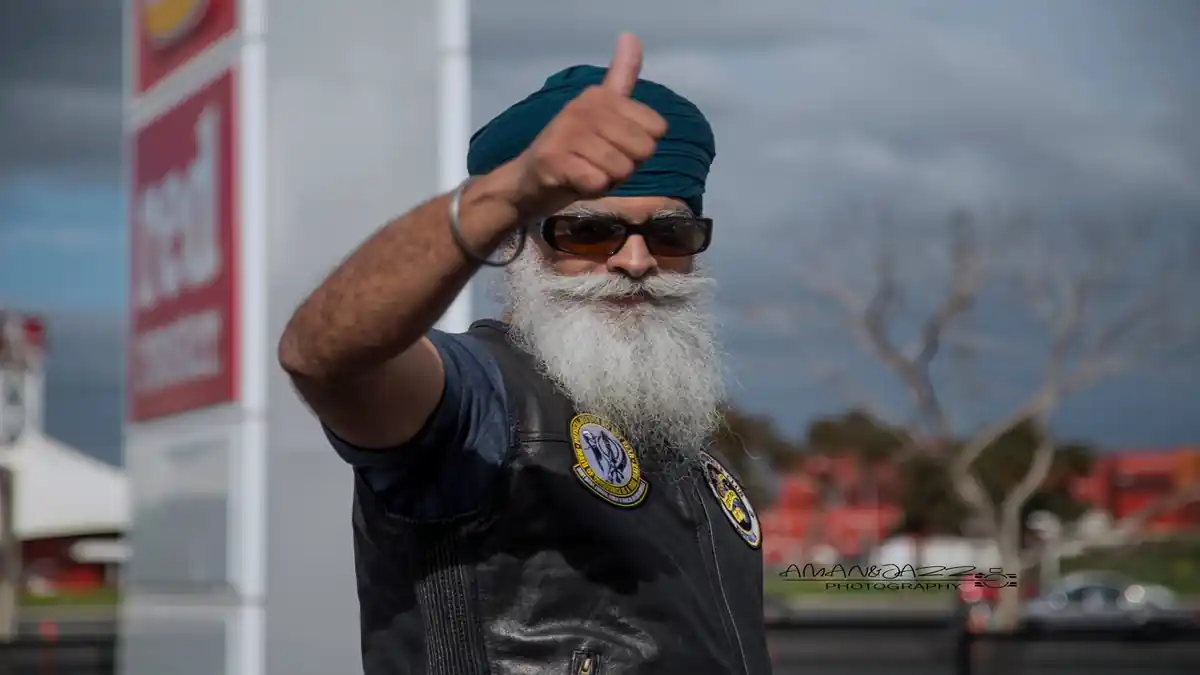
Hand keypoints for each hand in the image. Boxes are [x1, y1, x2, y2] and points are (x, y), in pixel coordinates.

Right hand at [498, 33, 668, 218]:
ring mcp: (566, 132)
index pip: (657, 129)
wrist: (529, 180)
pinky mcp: (553, 160)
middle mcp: (583, 107)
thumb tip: (630, 34)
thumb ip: (621, 77)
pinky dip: (591, 188)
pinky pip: (597, 181)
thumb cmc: (576, 150)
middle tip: (599, 163)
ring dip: (608, 180)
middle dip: (626, 167)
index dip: (640, 148)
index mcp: (601, 95)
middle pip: (643, 150)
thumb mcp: (603, 112)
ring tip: (587, 172)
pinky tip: (575, 182)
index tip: (615, 146)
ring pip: (621, 168)